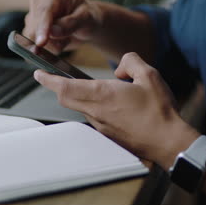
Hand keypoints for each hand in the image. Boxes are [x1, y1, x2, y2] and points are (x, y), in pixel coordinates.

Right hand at [23, 0, 102, 54]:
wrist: (84, 25)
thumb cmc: (86, 17)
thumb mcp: (86, 17)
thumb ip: (71, 23)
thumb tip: (53, 32)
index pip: (43, 12)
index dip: (42, 28)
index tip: (41, 43)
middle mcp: (38, 5)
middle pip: (33, 29)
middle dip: (50, 41)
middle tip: (67, 39)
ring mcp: (32, 20)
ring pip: (32, 41)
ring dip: (50, 46)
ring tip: (64, 38)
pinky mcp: (31, 33)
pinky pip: (32, 47)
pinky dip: (47, 50)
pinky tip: (57, 43)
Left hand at [33, 52, 199, 169]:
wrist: (167, 142)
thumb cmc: (159, 111)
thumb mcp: (149, 75)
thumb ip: (131, 62)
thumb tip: (120, 68)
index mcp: (102, 94)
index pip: (65, 86)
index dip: (48, 80)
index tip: (38, 73)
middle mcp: (95, 111)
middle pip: (65, 98)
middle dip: (55, 86)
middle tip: (49, 77)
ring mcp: (99, 124)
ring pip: (78, 107)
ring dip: (74, 95)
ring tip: (83, 86)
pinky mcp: (106, 133)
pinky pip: (91, 116)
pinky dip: (90, 106)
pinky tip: (105, 102)